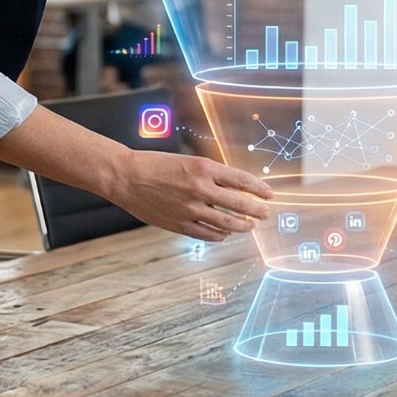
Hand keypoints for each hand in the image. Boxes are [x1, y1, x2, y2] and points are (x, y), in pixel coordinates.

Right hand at [107, 150, 272, 242]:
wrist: (126, 177)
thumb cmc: (156, 165)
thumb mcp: (187, 161)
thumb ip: (210, 175)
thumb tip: (234, 189)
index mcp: (204, 167)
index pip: (241, 180)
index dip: (259, 189)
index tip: (269, 195)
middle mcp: (201, 188)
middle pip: (239, 203)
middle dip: (257, 210)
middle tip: (265, 214)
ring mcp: (191, 208)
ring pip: (227, 223)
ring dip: (242, 226)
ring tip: (250, 226)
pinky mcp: (180, 224)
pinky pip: (208, 234)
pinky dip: (221, 235)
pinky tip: (225, 233)